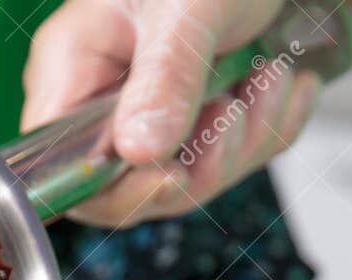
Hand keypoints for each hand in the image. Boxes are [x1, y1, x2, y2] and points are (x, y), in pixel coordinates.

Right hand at [21, 0, 321, 226]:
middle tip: (236, 110)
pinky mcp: (198, 121)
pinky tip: (284, 86)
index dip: (117, 190)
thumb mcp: (187, 8)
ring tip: (271, 79)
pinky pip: (230, 158)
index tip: (175, 174)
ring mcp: (152, 115)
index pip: (68, 165)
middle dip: (200, 164)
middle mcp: (105, 99)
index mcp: (74, 66)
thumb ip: (164, 77)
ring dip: (244, 141)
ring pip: (190, 179)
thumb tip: (139, 152)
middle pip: (133, 186)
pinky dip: (267, 130)